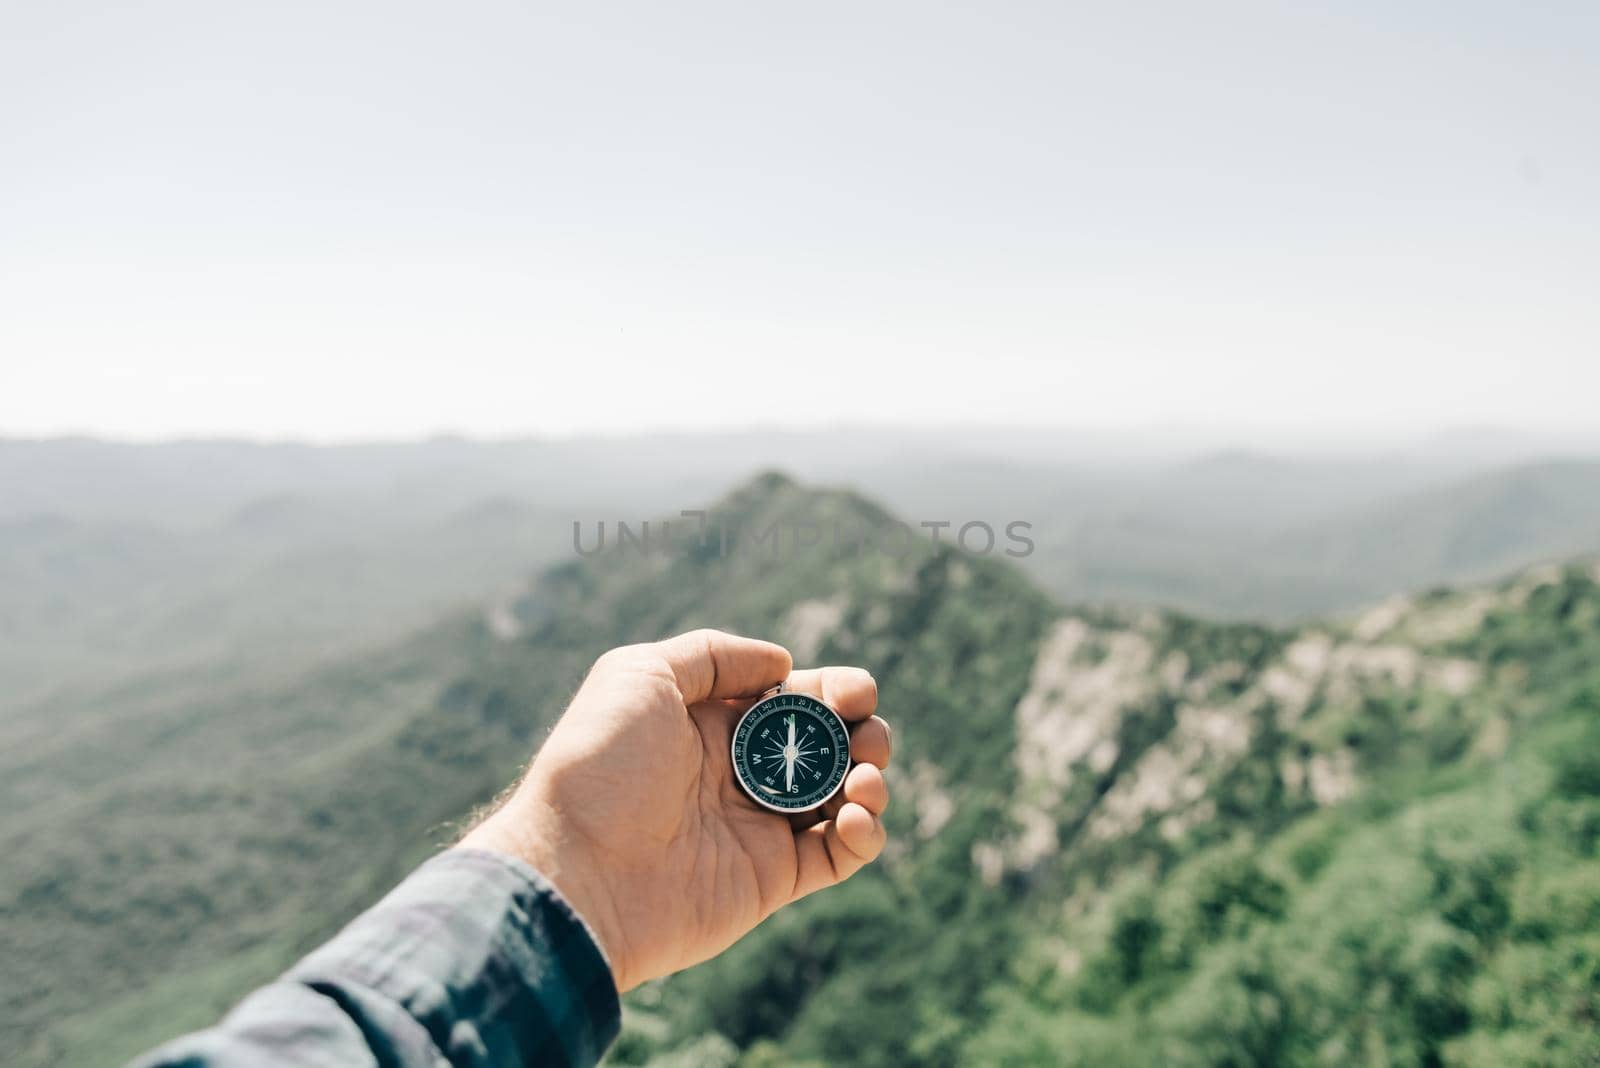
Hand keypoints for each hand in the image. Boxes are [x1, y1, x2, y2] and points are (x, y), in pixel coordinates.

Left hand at [458, 629, 892, 991]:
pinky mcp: (771, 879)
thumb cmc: (600, 767)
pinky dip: (864, 834)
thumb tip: (782, 663)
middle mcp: (738, 772)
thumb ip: (714, 656)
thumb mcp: (641, 674)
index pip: (792, 697)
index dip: (832, 690)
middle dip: (862, 731)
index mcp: (711, 724)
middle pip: (826, 744)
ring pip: (842, 797)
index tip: (852, 692)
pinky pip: (839, 857)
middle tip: (865, 736)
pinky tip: (852, 817)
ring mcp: (757, 827)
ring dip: (870, 780)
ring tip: (862, 780)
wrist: (576, 872)